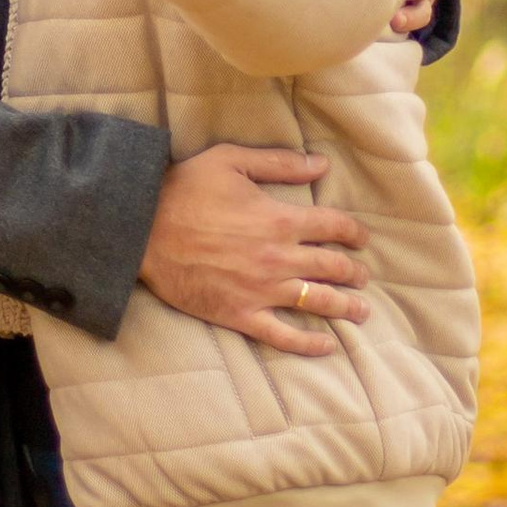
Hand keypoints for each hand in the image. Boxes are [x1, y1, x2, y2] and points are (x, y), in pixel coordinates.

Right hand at [139, 144, 368, 354]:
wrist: (143, 231)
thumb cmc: (184, 190)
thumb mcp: (231, 162)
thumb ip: (279, 163)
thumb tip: (320, 164)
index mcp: (280, 220)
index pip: (334, 227)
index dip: (354, 233)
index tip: (360, 238)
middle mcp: (279, 258)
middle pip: (332, 268)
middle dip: (354, 272)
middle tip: (363, 277)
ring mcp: (261, 290)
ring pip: (317, 302)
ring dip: (345, 307)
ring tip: (361, 312)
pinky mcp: (240, 314)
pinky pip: (283, 335)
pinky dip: (309, 343)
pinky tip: (327, 344)